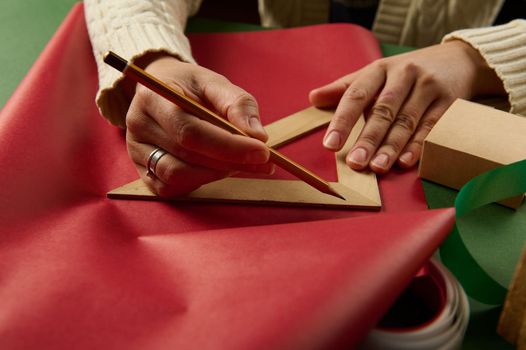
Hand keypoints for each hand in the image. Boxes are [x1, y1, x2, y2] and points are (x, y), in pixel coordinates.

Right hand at [125, 55, 272, 195]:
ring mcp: (136, 151)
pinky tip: (214, 169)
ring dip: (215, 174)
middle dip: (231, 162)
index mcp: (154, 97)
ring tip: (237, 162)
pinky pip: (171, 188)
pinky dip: (198, 182)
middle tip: (263, 161)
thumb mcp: (215, 83)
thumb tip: (258, 136)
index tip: (262, 151)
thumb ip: (238, 104)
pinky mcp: (142, 171)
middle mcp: (138, 125)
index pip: (191, 131)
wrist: (162, 90)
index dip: (229, 146)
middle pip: (187, 155)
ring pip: (178, 176)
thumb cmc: (190, 87)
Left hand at [310, 40, 505, 173]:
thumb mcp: (374, 73)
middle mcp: (403, 75)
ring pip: (406, 121)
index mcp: (379, 69)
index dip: (342, 121)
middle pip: (383, 111)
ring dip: (391, 147)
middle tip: (355, 163)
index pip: (356, 95)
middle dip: (368, 139)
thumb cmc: (404, 73)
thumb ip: (344, 88)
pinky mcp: (448, 101)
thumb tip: (313, 98)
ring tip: (377, 167)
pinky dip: (418, 146)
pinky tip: (405, 162)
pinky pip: (431, 127)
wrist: (455, 60)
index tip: (330, 144)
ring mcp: (427, 87)